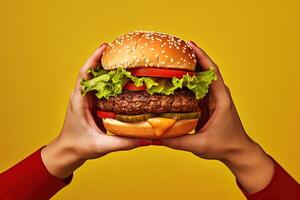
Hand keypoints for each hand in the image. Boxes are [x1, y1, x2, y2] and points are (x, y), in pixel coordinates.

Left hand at [41, 44, 151, 179]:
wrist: (67, 152)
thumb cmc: (78, 147)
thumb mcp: (100, 145)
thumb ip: (122, 142)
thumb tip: (144, 138)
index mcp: (79, 102)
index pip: (85, 75)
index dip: (94, 60)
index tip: (104, 47)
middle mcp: (81, 97)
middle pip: (92, 72)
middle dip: (104, 60)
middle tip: (120, 50)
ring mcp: (86, 100)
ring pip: (96, 79)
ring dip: (107, 69)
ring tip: (123, 60)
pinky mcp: (91, 104)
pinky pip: (100, 88)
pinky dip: (109, 81)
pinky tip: (121, 79)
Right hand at [161, 41, 273, 192]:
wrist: (238, 151)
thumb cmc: (225, 146)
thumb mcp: (200, 145)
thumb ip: (177, 141)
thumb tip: (156, 136)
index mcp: (221, 100)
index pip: (212, 72)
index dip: (201, 57)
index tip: (190, 45)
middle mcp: (219, 96)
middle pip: (206, 71)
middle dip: (192, 58)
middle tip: (176, 50)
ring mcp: (214, 100)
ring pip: (201, 80)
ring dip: (190, 69)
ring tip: (174, 61)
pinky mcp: (209, 105)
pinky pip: (198, 90)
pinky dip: (188, 83)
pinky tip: (177, 81)